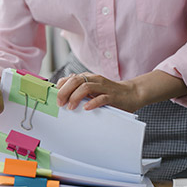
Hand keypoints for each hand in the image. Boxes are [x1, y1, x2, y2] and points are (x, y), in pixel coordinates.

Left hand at [56, 70, 186, 112]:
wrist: (131, 94)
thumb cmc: (108, 94)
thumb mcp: (92, 91)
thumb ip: (79, 91)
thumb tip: (61, 98)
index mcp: (88, 78)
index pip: (70, 78)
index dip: (61, 86)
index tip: (55, 96)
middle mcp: (95, 80)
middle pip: (76, 81)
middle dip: (65, 92)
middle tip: (60, 103)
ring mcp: (104, 87)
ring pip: (86, 87)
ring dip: (76, 97)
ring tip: (71, 107)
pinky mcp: (113, 96)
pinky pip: (101, 98)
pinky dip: (92, 102)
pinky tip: (87, 108)